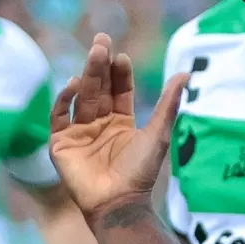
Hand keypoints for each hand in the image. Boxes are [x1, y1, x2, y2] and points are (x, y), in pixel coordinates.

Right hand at [48, 34, 185, 221]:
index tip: (122, 57)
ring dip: (87, 75)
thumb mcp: (157, 133)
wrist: (119, 202)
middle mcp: (99, 125)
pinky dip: (64, 99)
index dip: (120, 73)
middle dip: (100, 65)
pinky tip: (74, 84)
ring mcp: (79, 133)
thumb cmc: (140, 173)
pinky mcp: (61, 144)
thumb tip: (185, 74)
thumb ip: (168, 104)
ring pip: (82, 97)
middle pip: (99, 89)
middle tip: (102, 41)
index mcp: (121, 123)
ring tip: (95, 54)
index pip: (119, 91)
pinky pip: (59, 116)